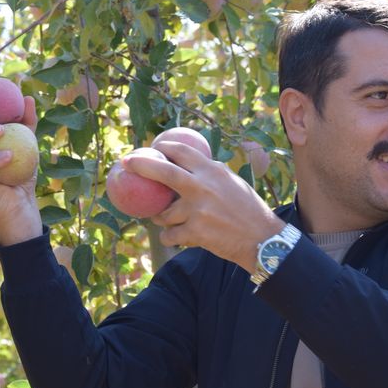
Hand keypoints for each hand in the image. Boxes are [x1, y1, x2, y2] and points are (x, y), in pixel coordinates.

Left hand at [123, 141, 284, 271]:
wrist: (262, 239)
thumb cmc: (248, 209)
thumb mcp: (232, 182)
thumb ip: (210, 173)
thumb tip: (188, 163)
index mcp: (212, 171)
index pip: (182, 151)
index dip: (164, 147)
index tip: (151, 147)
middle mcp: (203, 188)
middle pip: (163, 172)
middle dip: (141, 164)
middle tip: (126, 162)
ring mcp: (197, 211)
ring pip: (164, 213)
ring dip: (161, 217)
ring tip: (166, 219)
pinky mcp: (195, 233)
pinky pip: (170, 235)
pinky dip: (170, 237)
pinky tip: (177, 237)